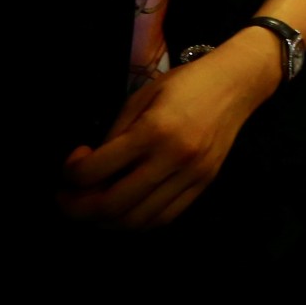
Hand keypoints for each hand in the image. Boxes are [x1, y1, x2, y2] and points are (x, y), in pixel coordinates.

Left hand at [57, 32, 281, 228]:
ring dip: (105, 221)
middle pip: (112, 205)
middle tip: (67, 198)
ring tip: (93, 207)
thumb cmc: (185, 82)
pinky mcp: (203, 184)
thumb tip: (91, 168)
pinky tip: (124, 209)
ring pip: (137, 220)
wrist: (238, 83)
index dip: (71, 174)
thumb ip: (115, 134)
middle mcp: (173, 158)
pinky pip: (164, 218)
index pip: (96, 171)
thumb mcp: (142, 96)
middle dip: (78, 208)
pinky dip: (137, 221)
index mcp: (153, 131)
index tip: (72, 164)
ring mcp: (191, 176)